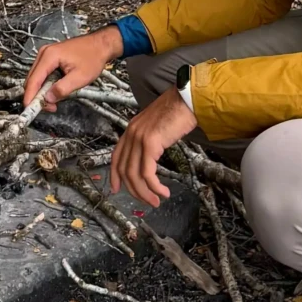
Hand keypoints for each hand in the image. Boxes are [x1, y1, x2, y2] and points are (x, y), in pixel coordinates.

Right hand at [22, 23, 124, 111]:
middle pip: (32, 79)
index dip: (30, 96)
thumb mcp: (80, 77)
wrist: (100, 45)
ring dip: (43, 91)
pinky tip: (56, 90)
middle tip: (49, 107)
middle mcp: (45, 53)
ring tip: (56, 100)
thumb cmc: (93, 57)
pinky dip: (47, 85)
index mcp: (50, 56)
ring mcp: (46, 55)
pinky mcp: (50, 58)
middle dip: (38, 96)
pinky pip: (43, 74)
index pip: (34, 80)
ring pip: (37, 78)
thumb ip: (63, 89)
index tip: (30, 109)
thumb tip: (48, 99)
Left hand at [109, 89, 196, 210]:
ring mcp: (139, 138)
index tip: (116, 189)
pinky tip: (163, 192)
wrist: (187, 100)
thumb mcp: (157, 127)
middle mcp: (131, 133)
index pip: (116, 156)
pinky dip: (154, 186)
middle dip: (134, 190)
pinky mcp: (150, 143)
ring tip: (156, 201)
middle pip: (124, 170)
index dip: (114, 175)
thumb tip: (151, 157)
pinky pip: (147, 173)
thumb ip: (150, 139)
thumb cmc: (178, 111)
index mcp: (131, 130)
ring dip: (145, 192)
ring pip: (134, 174)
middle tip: (147, 202)